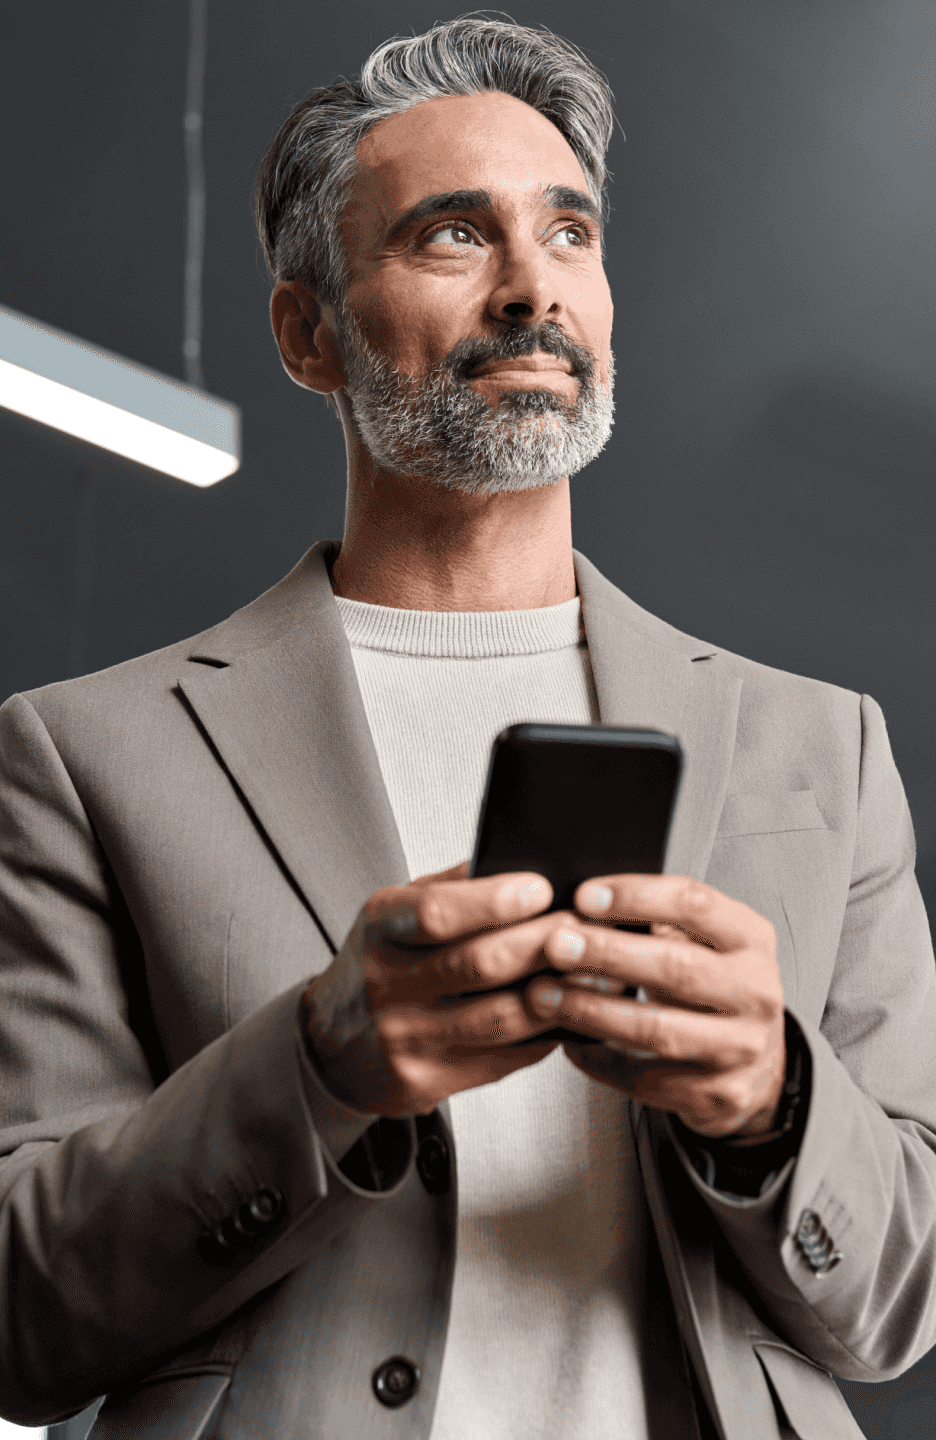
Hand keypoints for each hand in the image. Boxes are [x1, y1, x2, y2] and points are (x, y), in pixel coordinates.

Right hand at [303, 860, 585, 1116]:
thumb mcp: (394, 916)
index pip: (437, 913)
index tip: (540, 888)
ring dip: (555, 993)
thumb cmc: (378, 968)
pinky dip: (543, 1035)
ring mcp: (405, 1038)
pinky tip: (565, 1014)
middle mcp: (386, 985)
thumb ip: (449, 887)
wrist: (332, 1047)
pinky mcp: (427, 1081)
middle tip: (584, 926)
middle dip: (542, 942)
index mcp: (379, 930)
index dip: (495, 901)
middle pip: (479, 964)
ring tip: (591, 971)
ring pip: (499, 1017)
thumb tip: (514, 860)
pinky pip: (502, 1058)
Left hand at [524, 874, 786, 1140]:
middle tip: (556, 945)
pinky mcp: (719, 1094)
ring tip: (545, 995)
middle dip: (607, 954)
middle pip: (674, 968)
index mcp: (750, 939)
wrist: (759, 1063)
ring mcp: (741, 1048)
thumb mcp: (707, 942)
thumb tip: (583, 905)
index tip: (585, 896)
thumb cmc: (716, 988)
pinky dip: (601, 1060)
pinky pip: (646, 1078)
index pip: (694, 904)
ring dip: (592, 1010)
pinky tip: (570, 1042)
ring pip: (656, 1029)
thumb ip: (660, 920)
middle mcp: (755, 992)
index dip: (636, 896)